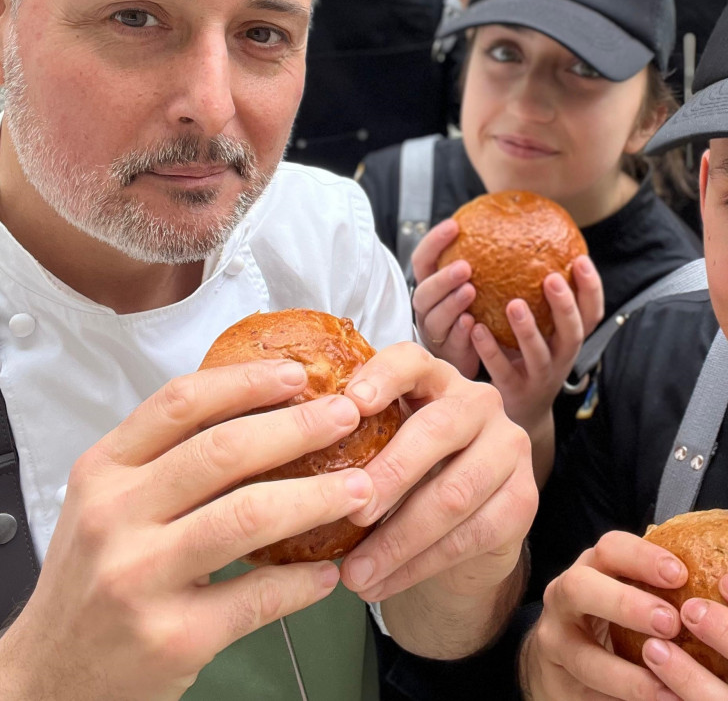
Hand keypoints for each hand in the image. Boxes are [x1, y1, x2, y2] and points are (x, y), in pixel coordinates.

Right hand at [0, 361, 375, 700]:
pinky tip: (326, 571)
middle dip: (298, 427)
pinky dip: (302, 581)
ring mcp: (141, 578)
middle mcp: (115, 517)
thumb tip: (261, 410)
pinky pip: (256, 597)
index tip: (295, 374)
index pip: (180, 404)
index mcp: (104, 471)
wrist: (50, 677)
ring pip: (248, 517)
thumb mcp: (109, 502)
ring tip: (359, 489)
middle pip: (224, 451)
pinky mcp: (172, 637)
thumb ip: (166, 458)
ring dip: (317, 497)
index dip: (246, 381)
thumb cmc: (93, 579)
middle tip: (345, 417)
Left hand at [338, 341, 536, 608]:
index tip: (350, 404)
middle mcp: (478, 402)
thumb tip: (286, 456)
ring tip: (355, 573)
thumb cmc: (407, 480)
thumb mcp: (383, 448)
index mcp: (435, 378)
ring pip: (454, 492)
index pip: (413, 360)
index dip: (383, 377)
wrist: (462, 532)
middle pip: (438, 429)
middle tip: (351, 512)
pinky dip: (420, 565)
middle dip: (390, 473)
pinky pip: (471, 535)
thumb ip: (353, 442)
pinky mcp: (523, 498)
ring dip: (399, 539)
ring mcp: (508, 447)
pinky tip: (384, 584)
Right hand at [410, 218, 479, 377]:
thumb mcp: (474, 282)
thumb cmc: (475, 310)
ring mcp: (436, 333)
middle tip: (465, 266)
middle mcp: (427, 308)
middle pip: (424, 291)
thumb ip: (482, 260)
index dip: (434, 242)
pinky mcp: (448, 354)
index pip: (423, 259)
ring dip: (451, 303)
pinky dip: (460, 332)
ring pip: (435, 318)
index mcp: (431, 286)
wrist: (474, 355)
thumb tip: (513, 222)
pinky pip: (451, 343)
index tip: (455, 225)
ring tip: (470, 291)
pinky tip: (472, 322)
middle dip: (443, 278)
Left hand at [471, 255, 602, 438]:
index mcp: (570, 339)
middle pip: (573, 334)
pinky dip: (490, 350)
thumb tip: (532, 245)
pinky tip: (476, 328)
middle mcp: (562, 359)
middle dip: (565, 307)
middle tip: (552, 279)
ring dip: (528, 330)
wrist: (522, 413)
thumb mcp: (545, 331)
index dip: (591, 289)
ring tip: (513, 304)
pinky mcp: (514, 393)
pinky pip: (502, 371)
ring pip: (539, 355)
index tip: (581, 260)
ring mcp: (539, 378)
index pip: (592, 313)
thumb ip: (541, 299)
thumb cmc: (529, 357)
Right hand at [520, 530, 687, 699]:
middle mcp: (565, 596)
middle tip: (670, 623)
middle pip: (580, 587)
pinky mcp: (559, 684)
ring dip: (627, 674)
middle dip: (625, 603)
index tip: (680, 573)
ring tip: (668, 688)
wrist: (564, 659)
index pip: (610, 548)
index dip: (642, 557)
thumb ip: (659, 587)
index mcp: (591, 567)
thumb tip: (724, 584)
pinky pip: (588, 695)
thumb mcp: (628, 591)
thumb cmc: (614, 617)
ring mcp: (556, 641)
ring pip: (583, 656)